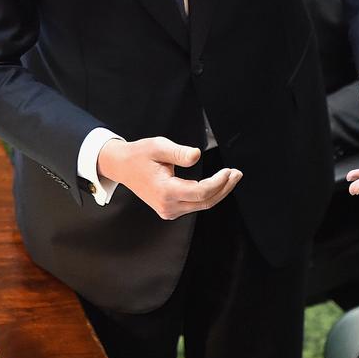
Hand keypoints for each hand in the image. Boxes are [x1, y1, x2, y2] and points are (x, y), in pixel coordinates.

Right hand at [98, 136, 242, 219]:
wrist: (122, 167)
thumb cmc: (139, 155)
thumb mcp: (158, 146)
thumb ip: (179, 152)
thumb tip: (197, 155)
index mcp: (165, 191)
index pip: (200, 192)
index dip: (218, 182)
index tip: (229, 171)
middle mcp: (168, 206)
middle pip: (205, 202)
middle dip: (224, 188)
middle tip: (237, 174)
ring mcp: (168, 211)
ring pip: (201, 205)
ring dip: (218, 192)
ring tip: (230, 177)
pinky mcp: (169, 210)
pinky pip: (194, 205)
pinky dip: (207, 195)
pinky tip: (216, 184)